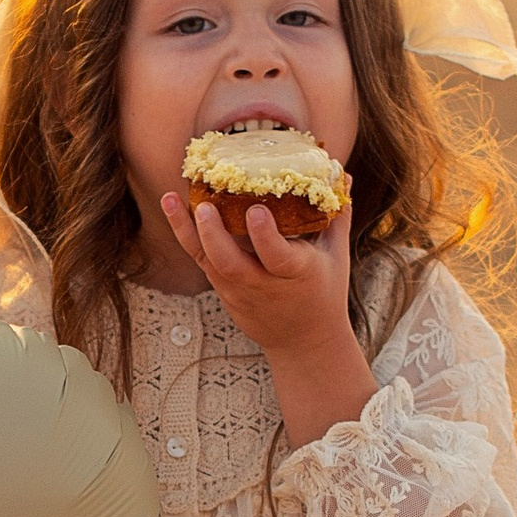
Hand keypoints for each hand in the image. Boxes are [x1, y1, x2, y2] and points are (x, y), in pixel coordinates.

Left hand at [159, 184, 376, 444]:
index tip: (256, 211)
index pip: (277, 257)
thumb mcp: (336, 257)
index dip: (265, 236)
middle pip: (232, 264)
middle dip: (215, 235)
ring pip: (209, 262)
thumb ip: (337, 216)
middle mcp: (263, 285)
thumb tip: (344, 174)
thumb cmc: (323, 292)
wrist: (304, 342)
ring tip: (172, 199)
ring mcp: (239, 290)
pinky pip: (201, 260)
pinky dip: (186, 234)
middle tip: (205, 207)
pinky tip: (172, 206)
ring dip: (189, 230)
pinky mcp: (224, 290)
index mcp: (296, 274)